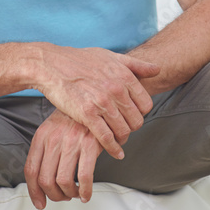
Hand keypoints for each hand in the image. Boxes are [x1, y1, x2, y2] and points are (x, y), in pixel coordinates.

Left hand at [25, 109, 103, 208]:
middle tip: (62, 197)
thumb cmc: (73, 117)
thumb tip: (40, 179)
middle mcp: (54, 140)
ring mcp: (71, 142)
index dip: (34, 192)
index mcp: (41, 136)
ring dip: (69, 194)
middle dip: (54, 195)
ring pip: (63, 181)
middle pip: (45, 180)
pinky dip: (85, 190)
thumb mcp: (52, 128)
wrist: (94, 99)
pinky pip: (84, 176)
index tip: (40, 202)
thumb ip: (44, 150)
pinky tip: (86, 193)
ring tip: (75, 193)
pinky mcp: (89, 144)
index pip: (31, 171)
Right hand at [36, 46, 158, 159]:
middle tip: (124, 129)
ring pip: (123, 130)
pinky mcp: (87, 114)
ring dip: (122, 138)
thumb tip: (157, 68)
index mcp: (124, 76)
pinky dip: (113, 148)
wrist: (52, 64)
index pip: (146, 105)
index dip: (141, 113)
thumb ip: (136, 64)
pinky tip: (115, 153)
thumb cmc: (80, 59)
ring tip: (118, 139)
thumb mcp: (111, 56)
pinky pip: (106, 137)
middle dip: (132, 127)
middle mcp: (116, 89)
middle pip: (137, 120)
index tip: (133, 116)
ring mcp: (102, 102)